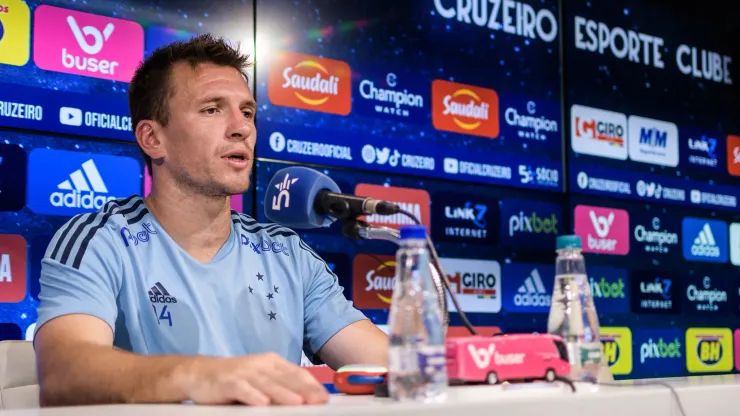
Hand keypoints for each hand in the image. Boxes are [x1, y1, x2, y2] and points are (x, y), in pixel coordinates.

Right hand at [181, 352, 329, 405]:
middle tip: (319, 401)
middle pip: (285, 378)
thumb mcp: (261, 379)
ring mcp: (244, 372)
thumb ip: (281, 386)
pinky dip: (252, 395)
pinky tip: (262, 403)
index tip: (324, 397)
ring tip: (297, 403)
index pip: (296, 373)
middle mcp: (260, 364)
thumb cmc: (236, 379)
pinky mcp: (227, 382)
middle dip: (304, 390)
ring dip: (283, 393)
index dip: (311, 385)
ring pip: (267, 384)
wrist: (199, 373)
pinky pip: (242, 389)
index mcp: (272, 362)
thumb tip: (306, 398)